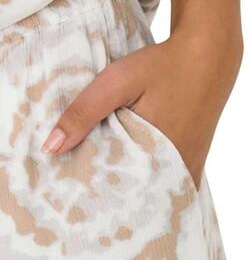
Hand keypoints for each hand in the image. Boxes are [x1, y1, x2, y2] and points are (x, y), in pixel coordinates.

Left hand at [41, 30, 242, 189]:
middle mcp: (176, 171)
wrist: (208, 54)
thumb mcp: (116, 82)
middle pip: (136, 197)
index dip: (96, 200)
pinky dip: (149, 182)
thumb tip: (50, 149)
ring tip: (101, 194)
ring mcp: (187, 168)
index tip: (73, 205)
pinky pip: (167, 181)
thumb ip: (83, 113)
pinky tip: (130, 178)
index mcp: (156, 159)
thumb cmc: (161, 66)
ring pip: (152, 192)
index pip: (119, 195)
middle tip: (81, 204)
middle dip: (111, 201)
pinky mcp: (192, 160)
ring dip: (130, 193)